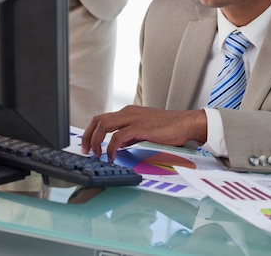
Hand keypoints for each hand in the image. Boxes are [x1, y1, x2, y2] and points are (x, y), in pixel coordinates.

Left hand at [81, 105, 206, 160]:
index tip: (87, 145)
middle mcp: (127, 113)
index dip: (90, 132)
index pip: (102, 118)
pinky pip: (117, 137)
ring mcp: (133, 118)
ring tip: (97, 155)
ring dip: (96, 141)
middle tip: (86, 151)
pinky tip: (112, 157)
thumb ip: (129, 135)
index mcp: (128, 112)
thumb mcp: (143, 130)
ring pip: (104, 126)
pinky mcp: (139, 127)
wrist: (184, 123)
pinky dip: (110, 148)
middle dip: (87, 136)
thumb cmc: (167, 128)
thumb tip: (116, 146)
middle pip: (98, 120)